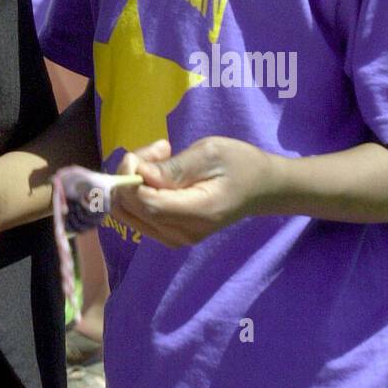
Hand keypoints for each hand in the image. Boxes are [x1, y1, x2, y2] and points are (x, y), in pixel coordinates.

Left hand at [109, 136, 276, 247]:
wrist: (261, 188)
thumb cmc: (239, 164)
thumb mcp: (209, 154)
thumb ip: (173, 168)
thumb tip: (138, 174)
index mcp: (197, 213)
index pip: (145, 203)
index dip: (133, 176)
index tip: (155, 151)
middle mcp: (181, 234)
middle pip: (130, 208)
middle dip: (131, 173)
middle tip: (161, 150)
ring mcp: (174, 238)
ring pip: (127, 212)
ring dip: (132, 181)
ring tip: (162, 158)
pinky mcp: (169, 234)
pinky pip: (136, 214)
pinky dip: (137, 191)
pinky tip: (160, 174)